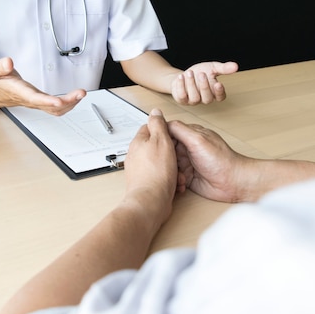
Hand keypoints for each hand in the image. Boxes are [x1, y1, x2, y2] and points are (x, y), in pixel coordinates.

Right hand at [0, 57, 86, 115]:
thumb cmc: (0, 81)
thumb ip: (1, 66)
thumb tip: (8, 62)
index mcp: (20, 93)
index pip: (34, 99)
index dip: (47, 101)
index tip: (58, 101)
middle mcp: (31, 101)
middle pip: (50, 107)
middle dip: (67, 102)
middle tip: (80, 93)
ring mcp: (38, 104)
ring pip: (56, 110)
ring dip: (71, 104)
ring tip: (81, 94)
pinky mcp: (43, 103)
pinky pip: (57, 109)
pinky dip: (69, 104)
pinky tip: (76, 97)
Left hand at [123, 108, 177, 228]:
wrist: (151, 201)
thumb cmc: (156, 173)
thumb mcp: (161, 141)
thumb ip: (158, 125)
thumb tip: (155, 112)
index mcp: (138, 142)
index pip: (150, 128)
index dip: (164, 131)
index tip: (174, 136)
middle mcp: (136, 155)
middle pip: (157, 147)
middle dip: (171, 153)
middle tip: (177, 158)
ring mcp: (140, 170)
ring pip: (161, 163)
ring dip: (173, 168)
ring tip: (178, 174)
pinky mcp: (146, 183)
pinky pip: (161, 177)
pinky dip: (170, 179)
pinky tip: (176, 184)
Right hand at [167, 120, 256, 202]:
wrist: (233, 183)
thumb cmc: (222, 161)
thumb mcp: (197, 140)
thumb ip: (179, 129)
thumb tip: (162, 120)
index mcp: (190, 135)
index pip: (168, 131)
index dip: (160, 138)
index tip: (153, 143)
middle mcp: (187, 148)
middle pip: (165, 150)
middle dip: (164, 158)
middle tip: (165, 163)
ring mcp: (187, 163)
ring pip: (168, 165)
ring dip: (169, 171)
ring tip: (178, 175)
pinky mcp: (187, 177)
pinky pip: (173, 177)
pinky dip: (175, 181)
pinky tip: (182, 183)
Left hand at [171, 61, 238, 104]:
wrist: (182, 76)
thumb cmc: (198, 73)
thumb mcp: (211, 68)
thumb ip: (223, 68)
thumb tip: (236, 66)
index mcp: (214, 92)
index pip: (221, 97)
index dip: (220, 92)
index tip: (218, 83)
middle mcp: (204, 99)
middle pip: (207, 99)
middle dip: (204, 86)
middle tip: (202, 74)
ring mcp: (193, 101)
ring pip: (194, 98)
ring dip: (192, 84)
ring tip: (190, 73)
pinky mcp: (182, 100)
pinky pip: (182, 96)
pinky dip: (181, 86)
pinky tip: (181, 76)